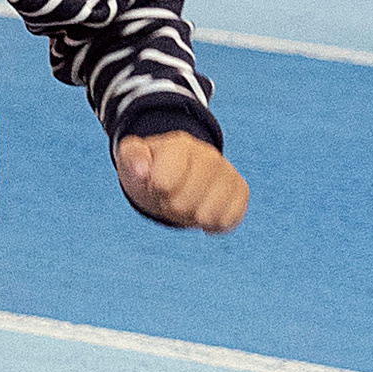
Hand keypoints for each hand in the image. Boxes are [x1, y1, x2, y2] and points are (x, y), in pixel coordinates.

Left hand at [114, 131, 247, 232]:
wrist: (176, 175)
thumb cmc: (151, 169)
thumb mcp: (132, 159)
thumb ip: (131, 157)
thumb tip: (142, 171)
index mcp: (180, 145)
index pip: (165, 183)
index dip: (157, 191)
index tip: (155, 183)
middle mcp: (208, 155)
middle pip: (185, 204)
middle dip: (171, 207)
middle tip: (170, 196)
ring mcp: (227, 172)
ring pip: (210, 214)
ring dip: (192, 218)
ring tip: (187, 204)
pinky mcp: (240, 190)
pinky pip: (229, 220)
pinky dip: (213, 226)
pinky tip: (205, 216)